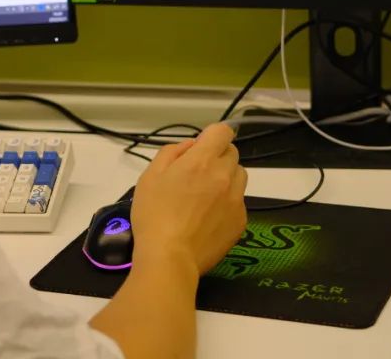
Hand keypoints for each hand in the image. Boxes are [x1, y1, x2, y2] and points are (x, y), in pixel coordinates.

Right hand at [130, 123, 247, 276]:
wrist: (170, 258)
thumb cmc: (154, 215)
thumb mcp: (150, 176)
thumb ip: (172, 153)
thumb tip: (191, 146)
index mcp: (202, 161)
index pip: (223, 132)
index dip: (212, 136)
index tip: (201, 148)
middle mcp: (224, 176)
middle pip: (232, 153)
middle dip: (217, 157)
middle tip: (197, 175)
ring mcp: (236, 200)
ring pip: (239, 176)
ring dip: (226, 178)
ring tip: (206, 196)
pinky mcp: (240, 221)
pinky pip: (239, 202)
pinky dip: (228, 203)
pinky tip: (209, 218)